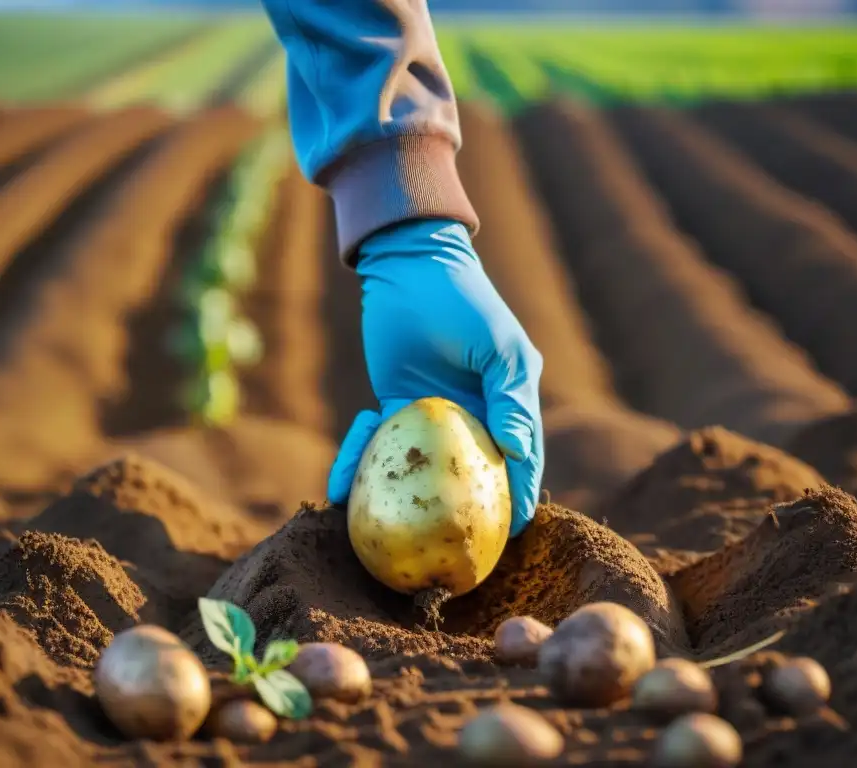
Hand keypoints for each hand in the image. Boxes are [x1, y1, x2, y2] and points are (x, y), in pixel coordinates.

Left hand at [326, 219, 543, 537]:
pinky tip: (334, 490)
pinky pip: (374, 444)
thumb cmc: (464, 302)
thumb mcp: (498, 349)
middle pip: (467, 477)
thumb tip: (522, 456)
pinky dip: (354, 463)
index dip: (517, 501)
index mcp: (509, 405)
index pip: (520, 462)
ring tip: (374, 536)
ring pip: (415, 468)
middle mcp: (473, 415)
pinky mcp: (393, 406)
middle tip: (441, 557)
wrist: (408, 264)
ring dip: (394, 499)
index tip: (508, 539)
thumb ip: (512, 402)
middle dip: (455, 516)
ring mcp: (431, 415)